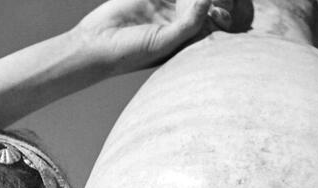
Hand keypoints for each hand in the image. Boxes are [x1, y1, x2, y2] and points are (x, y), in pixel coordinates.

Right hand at [75, 0, 249, 74]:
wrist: (97, 44)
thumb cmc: (131, 53)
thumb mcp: (164, 42)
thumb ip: (189, 23)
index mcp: (188, 37)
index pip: (213, 18)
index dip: (221, 7)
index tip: (220, 7)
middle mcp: (180, 20)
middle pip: (203, 0)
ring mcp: (166, 4)